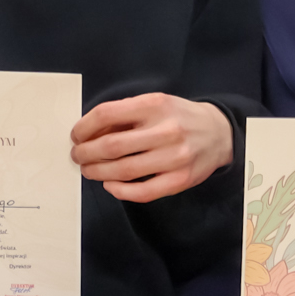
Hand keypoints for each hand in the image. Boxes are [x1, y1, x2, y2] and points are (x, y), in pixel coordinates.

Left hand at [71, 95, 233, 202]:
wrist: (218, 133)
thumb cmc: (177, 117)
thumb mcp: (153, 104)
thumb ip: (123, 115)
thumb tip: (87, 132)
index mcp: (155, 105)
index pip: (106, 114)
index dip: (84, 127)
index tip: (76, 136)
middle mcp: (166, 130)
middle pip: (111, 146)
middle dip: (85, 153)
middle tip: (78, 156)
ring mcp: (175, 157)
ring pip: (123, 170)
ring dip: (97, 172)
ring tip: (89, 170)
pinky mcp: (180, 180)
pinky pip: (142, 192)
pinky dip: (119, 190)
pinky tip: (110, 184)